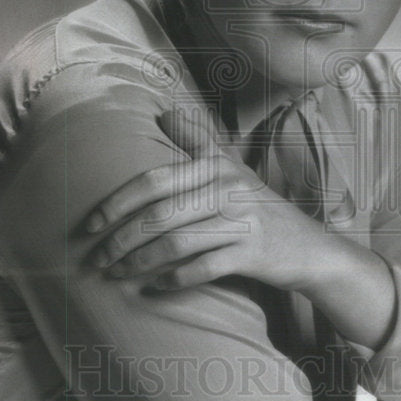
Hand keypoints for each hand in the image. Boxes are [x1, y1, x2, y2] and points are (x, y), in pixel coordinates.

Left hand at [85, 109, 326, 292]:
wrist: (308, 246)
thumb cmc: (258, 207)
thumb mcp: (232, 169)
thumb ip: (198, 143)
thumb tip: (163, 113)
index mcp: (216, 166)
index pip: (155, 180)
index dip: (117, 202)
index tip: (92, 224)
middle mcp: (228, 189)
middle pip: (159, 215)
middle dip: (120, 239)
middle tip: (97, 258)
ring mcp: (241, 222)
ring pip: (175, 244)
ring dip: (138, 262)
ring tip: (117, 273)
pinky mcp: (252, 254)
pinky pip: (202, 269)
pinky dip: (173, 280)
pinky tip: (154, 286)